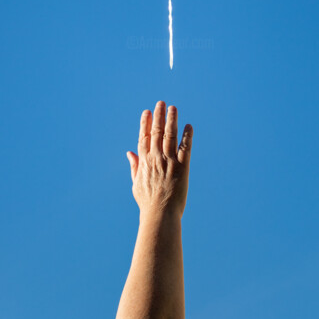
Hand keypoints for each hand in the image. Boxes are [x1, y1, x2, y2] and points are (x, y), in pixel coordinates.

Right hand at [126, 101, 193, 218]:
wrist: (160, 216)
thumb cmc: (147, 203)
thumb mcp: (136, 184)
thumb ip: (134, 166)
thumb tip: (129, 152)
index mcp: (144, 162)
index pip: (143, 137)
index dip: (145, 123)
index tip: (146, 111)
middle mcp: (156, 159)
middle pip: (156, 132)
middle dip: (158, 116)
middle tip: (161, 103)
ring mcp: (169, 162)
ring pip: (170, 136)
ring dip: (172, 120)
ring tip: (173, 108)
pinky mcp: (183, 168)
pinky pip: (186, 148)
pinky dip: (187, 136)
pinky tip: (189, 126)